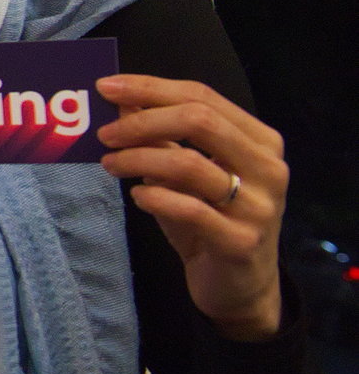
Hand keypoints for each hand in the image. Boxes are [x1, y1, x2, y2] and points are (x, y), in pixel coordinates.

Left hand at [97, 74, 286, 339]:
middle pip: (200, 120)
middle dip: (143, 121)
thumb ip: (161, 134)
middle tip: (105, 134)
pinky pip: (190, 209)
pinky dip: (155, 196)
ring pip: (189, 163)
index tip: (106, 87)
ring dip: (138, 158)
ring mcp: (259, 206)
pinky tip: (138, 195)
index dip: (151, 88)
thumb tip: (120, 99)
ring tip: (110, 164)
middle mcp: (268, 169)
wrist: (237, 285)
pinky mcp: (241, 242)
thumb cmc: (208, 217)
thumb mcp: (184, 171)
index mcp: (260, 141)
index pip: (203, 97)